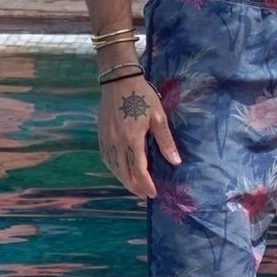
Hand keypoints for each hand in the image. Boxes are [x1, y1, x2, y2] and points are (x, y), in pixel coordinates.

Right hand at [97, 77, 179, 198]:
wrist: (118, 81)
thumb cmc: (142, 97)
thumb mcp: (159, 117)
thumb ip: (166, 141)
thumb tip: (176, 161)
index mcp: (132, 139)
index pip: (138, 169)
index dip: (145, 184)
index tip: (153, 194)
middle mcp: (116, 142)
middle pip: (123, 172)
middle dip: (134, 186)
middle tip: (145, 195)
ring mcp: (106, 139)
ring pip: (113, 167)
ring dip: (123, 179)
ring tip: (135, 186)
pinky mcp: (101, 135)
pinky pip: (106, 158)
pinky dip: (114, 168)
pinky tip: (121, 171)